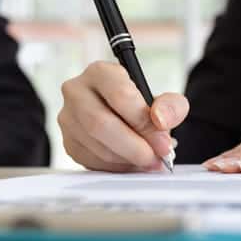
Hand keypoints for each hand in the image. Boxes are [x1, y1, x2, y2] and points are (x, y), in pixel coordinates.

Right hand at [59, 62, 189, 171]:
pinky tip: (132, 162)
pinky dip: (117, 168)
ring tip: (149, 161)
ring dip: (128, 160)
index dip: (143, 123)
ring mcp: (69, 119)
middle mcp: (77, 92)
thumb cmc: (141, 106)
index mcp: (100, 73)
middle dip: (134, 148)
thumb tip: (160, 120)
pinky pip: (92, 162)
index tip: (163, 142)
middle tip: (156, 159)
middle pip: (100, 124)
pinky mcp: (69, 143)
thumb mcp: (165, 101)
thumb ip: (172, 106)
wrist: (123, 116)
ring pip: (96, 146)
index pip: (119, 95)